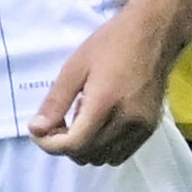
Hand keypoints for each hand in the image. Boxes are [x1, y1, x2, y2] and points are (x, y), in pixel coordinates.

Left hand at [29, 7, 170, 166]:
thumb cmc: (112, 43)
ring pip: (105, 159)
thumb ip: (55, 102)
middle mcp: (126, 122)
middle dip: (65, 145)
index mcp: (105, 104)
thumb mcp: (75, 67)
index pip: (74, 145)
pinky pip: (122, 153)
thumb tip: (37, 129)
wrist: (155, 32)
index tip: (39, 131)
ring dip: (85, 148)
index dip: (50, 145)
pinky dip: (104, 147)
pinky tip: (100, 123)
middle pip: (88, 155)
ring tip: (82, 120)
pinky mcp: (151, 128)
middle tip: (59, 122)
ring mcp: (142, 128)